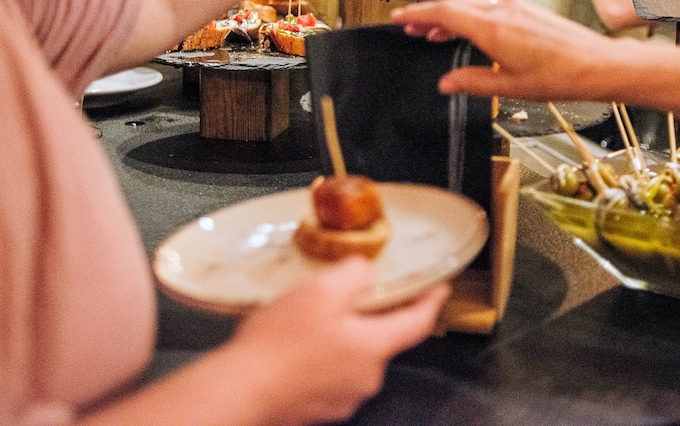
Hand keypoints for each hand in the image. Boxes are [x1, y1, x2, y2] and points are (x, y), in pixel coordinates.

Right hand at [225, 258, 448, 425]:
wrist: (240, 390)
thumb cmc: (280, 345)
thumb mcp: (321, 291)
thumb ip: (354, 275)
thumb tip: (365, 272)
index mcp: (374, 348)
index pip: (418, 323)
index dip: (431, 301)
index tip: (439, 288)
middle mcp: (365, 378)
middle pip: (380, 339)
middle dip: (369, 315)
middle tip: (349, 293)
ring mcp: (342, 397)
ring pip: (352, 356)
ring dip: (340, 335)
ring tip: (310, 317)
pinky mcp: (317, 407)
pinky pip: (328, 373)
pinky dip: (320, 356)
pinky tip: (294, 343)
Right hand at [391, 0, 624, 100]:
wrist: (597, 64)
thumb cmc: (558, 76)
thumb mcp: (508, 87)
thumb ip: (472, 82)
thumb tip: (445, 83)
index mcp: (491, 26)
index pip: (443, 12)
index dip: (417, 14)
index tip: (398, 18)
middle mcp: (501, 9)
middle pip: (453, 5)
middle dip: (428, 16)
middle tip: (409, 29)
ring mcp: (514, 6)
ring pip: (471, 5)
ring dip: (449, 17)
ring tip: (432, 34)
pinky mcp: (525, 9)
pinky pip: (488, 7)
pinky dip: (470, 17)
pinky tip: (467, 31)